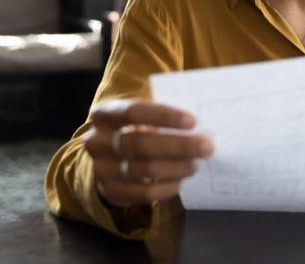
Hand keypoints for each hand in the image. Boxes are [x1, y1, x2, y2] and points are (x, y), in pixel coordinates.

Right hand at [83, 99, 213, 208]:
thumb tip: (201, 121)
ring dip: (176, 167)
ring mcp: (101, 168)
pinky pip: (143, 193)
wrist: (110, 162)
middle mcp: (97, 141)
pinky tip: (181, 181)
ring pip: (144, 169)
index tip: (193, 121)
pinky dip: (166, 187)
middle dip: (178, 145)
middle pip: (141, 143)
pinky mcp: (110, 191)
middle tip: (207, 147)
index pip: (134, 111)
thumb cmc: (135, 131)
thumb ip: (162, 117)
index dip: (164, 116)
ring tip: (196, 164)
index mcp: (105, 114)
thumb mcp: (141, 118)